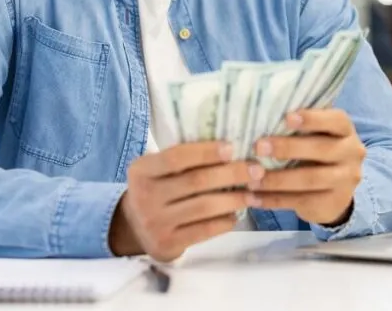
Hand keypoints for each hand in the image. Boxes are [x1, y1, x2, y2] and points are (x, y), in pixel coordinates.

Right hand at [110, 141, 260, 261]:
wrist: (134, 229)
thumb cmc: (157, 189)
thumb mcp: (157, 170)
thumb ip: (183, 159)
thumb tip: (230, 148)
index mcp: (142, 170)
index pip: (176, 157)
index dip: (206, 152)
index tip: (233, 148)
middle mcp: (145, 196)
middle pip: (196, 181)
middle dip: (231, 174)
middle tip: (256, 171)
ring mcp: (155, 222)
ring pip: (204, 207)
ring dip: (234, 199)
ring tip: (253, 194)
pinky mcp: (167, 244)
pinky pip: (204, 230)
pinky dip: (224, 221)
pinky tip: (236, 214)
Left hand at [250, 109, 365, 226]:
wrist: (335, 193)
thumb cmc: (317, 153)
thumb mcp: (316, 136)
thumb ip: (300, 126)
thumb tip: (263, 116)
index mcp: (346, 131)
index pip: (336, 120)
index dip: (312, 118)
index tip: (286, 118)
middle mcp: (352, 153)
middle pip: (322, 149)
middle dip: (288, 147)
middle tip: (259, 147)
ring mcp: (345, 180)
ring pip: (310, 179)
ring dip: (277, 179)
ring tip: (252, 179)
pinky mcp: (334, 203)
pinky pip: (301, 201)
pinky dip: (274, 200)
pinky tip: (254, 198)